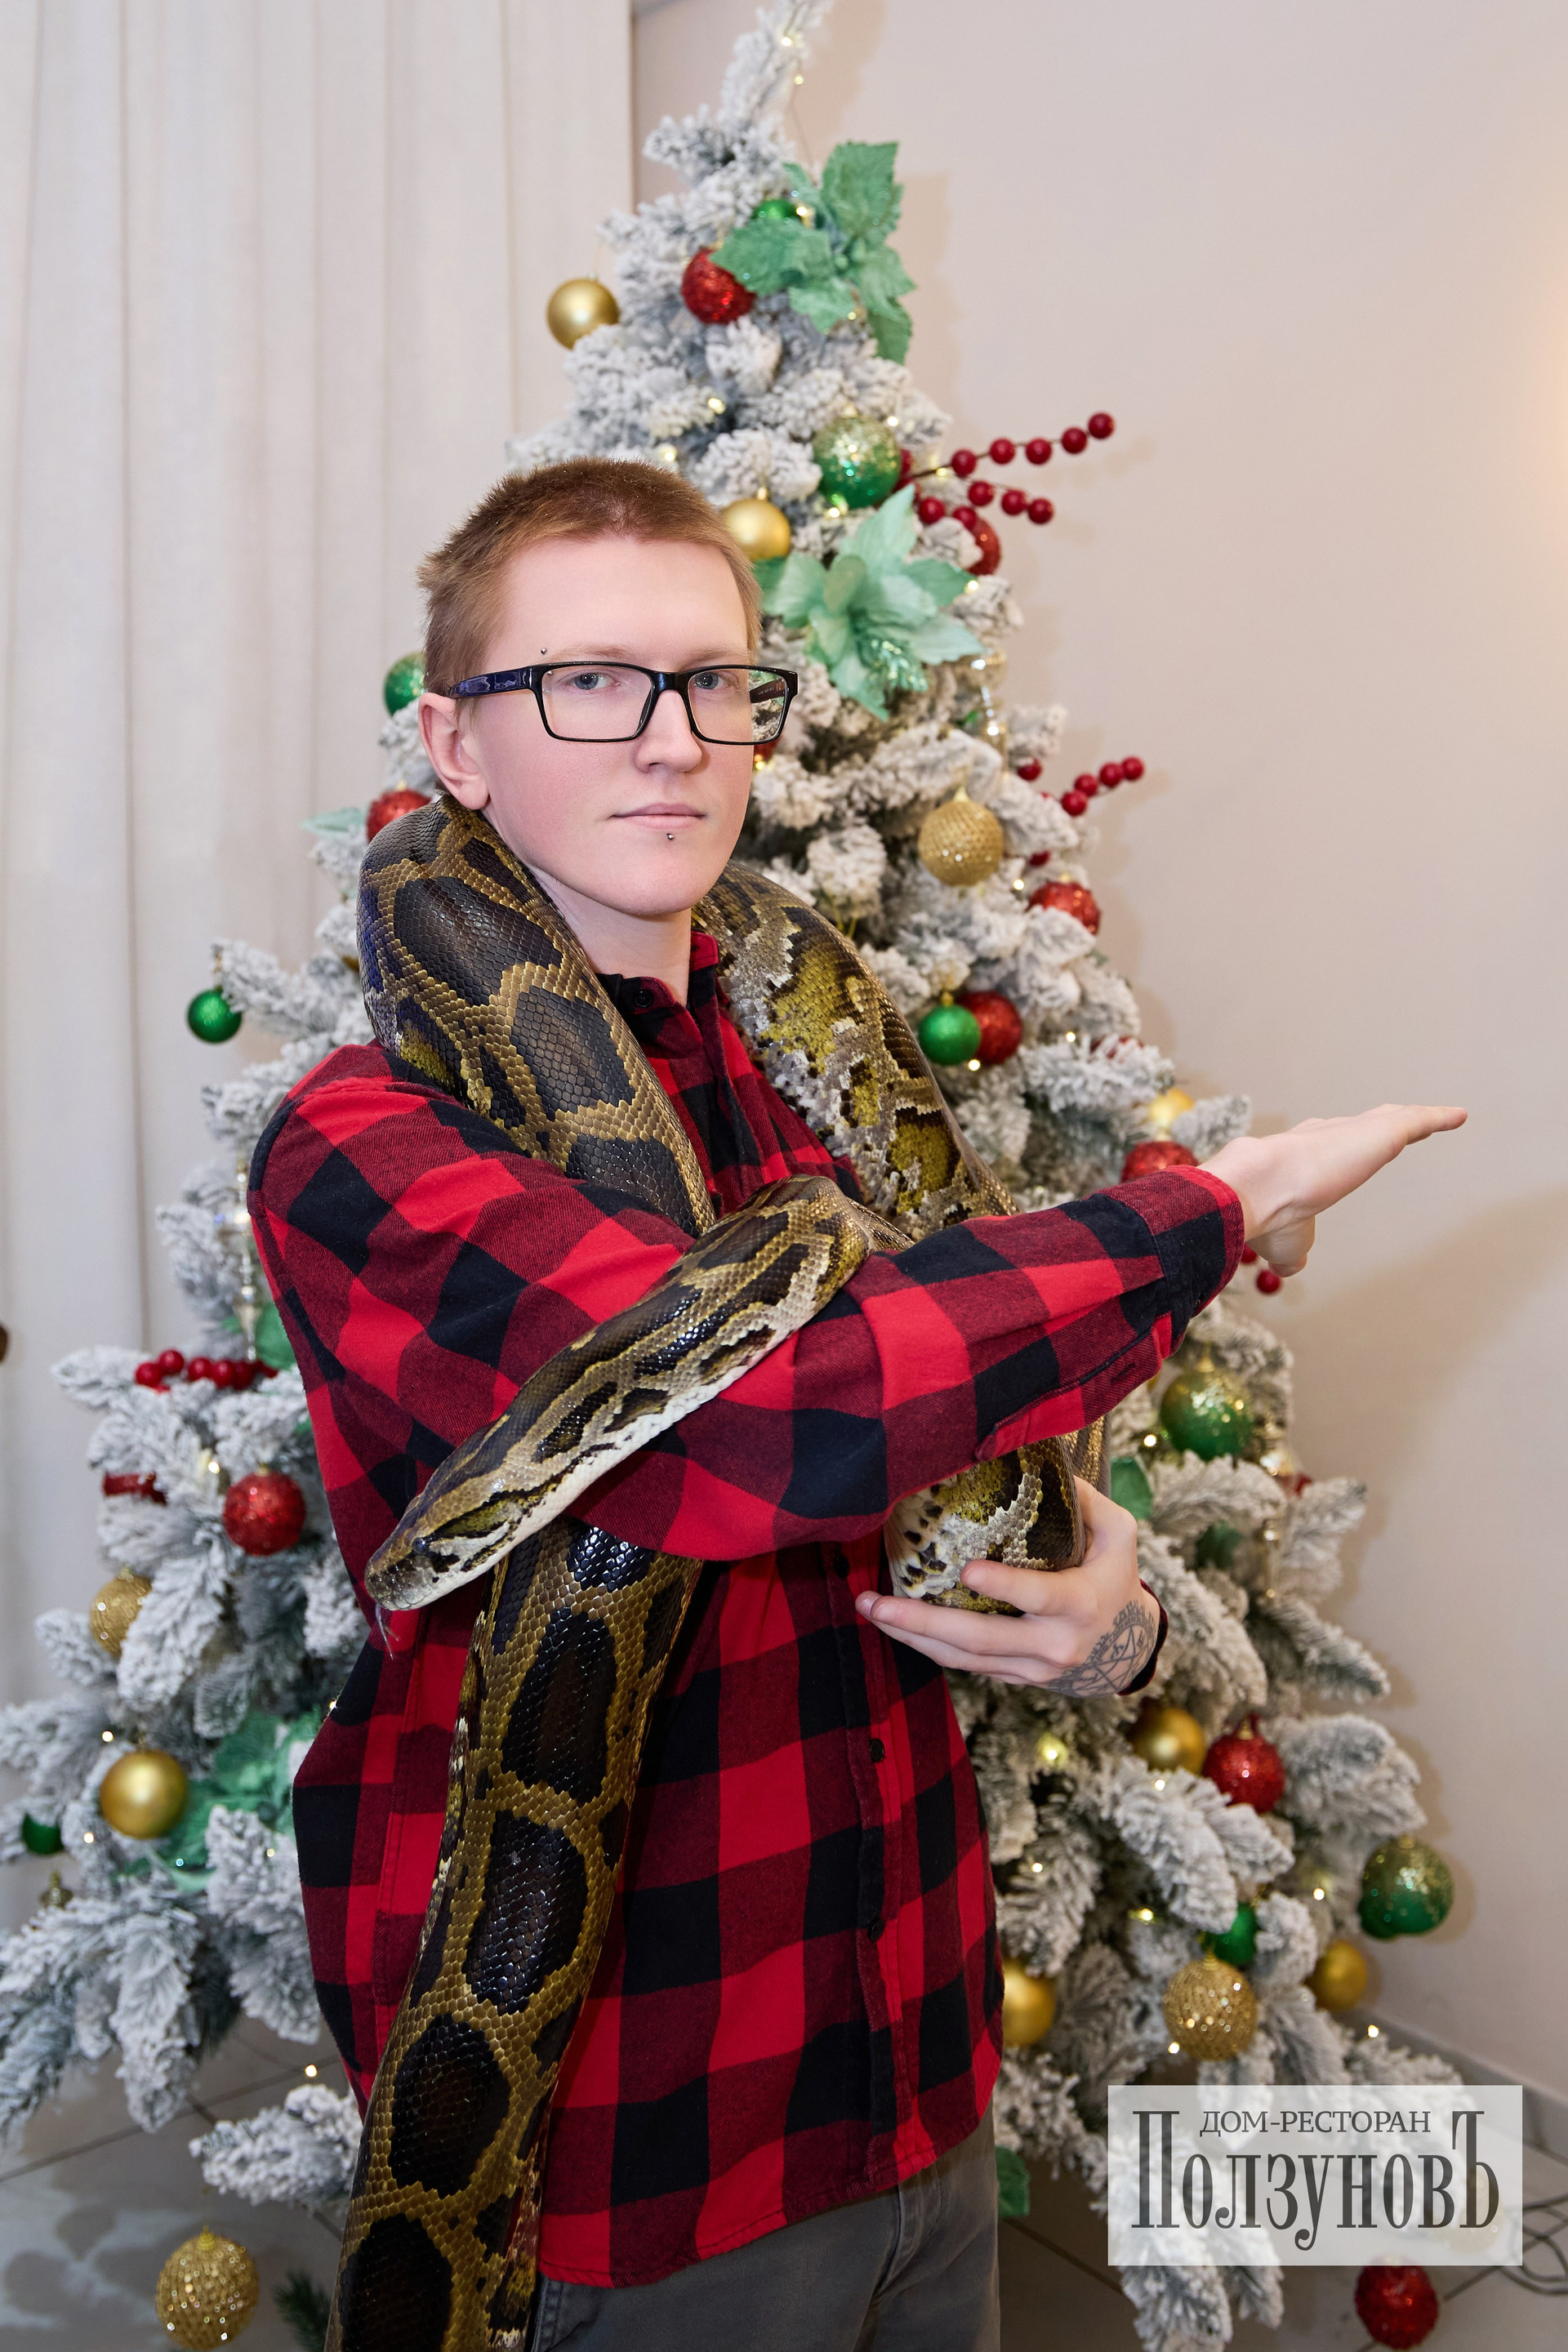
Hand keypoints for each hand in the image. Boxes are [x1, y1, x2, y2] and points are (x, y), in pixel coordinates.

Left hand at [855, 1479, 1157, 1694]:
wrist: (1125, 1647)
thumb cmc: (1115, 1577)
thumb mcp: (1118, 1534)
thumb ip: (1086, 1501)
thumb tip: (1038, 1463)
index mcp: (1081, 1604)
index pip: (1039, 1596)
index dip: (1003, 1587)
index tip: (966, 1569)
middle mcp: (1054, 1644)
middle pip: (982, 1639)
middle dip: (923, 1622)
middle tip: (876, 1602)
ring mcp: (1031, 1668)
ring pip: (964, 1659)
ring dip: (912, 1637)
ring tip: (870, 1609)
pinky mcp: (1014, 1678)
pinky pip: (966, 1666)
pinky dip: (928, 1646)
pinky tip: (896, 1624)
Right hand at [1204, 1102, 1466, 1275]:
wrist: (1259, 1187)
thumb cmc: (1269, 1218)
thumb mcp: (1284, 1246)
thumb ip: (1292, 1252)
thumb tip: (1292, 1266)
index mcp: (1298, 1163)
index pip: (1322, 1152)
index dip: (1335, 1153)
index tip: (1344, 1155)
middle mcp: (1323, 1140)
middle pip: (1355, 1129)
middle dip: (1372, 1128)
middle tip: (1391, 1125)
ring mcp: (1351, 1133)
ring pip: (1386, 1121)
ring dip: (1407, 1120)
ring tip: (1432, 1116)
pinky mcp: (1380, 1133)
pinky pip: (1417, 1122)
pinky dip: (1439, 1118)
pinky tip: (1460, 1117)